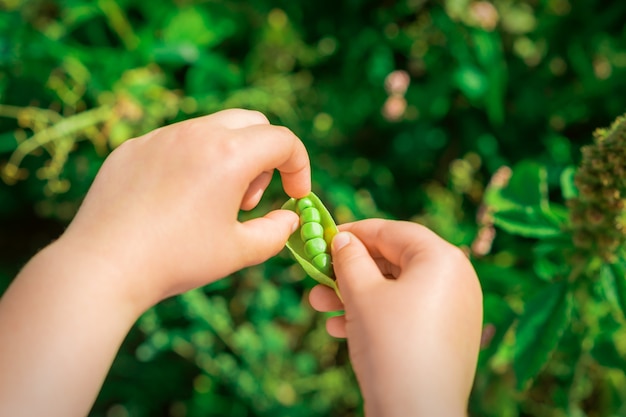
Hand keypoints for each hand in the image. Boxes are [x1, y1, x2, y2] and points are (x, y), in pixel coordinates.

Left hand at [0, 109, 310, 416]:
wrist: (103, 267)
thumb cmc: (176, 260)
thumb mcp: (240, 252)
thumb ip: (277, 231)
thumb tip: (289, 217)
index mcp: (229, 155)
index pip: (283, 140)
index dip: (299, 167)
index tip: (294, 196)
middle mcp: (195, 133)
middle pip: (251, 123)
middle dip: (265, 157)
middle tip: (250, 199)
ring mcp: (159, 136)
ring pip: (212, 130)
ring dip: (228, 159)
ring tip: (211, 204)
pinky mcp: (132, 148)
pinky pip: (175, 142)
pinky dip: (191, 162)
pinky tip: (175, 202)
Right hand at [309, 219, 482, 416]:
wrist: (417, 414)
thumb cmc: (390, 344)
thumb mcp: (361, 294)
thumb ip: (349, 258)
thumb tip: (343, 239)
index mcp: (442, 259)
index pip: (393, 231)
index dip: (354, 231)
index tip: (324, 237)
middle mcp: (456, 279)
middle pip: (392, 262)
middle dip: (349, 271)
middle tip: (316, 276)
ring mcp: (453, 310)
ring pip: (395, 291)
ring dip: (354, 296)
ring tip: (319, 305)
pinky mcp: (446, 337)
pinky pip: (405, 314)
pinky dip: (374, 316)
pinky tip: (340, 328)